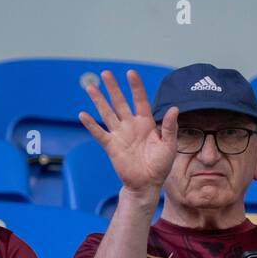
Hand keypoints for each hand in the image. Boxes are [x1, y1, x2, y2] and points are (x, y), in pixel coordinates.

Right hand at [78, 69, 179, 198]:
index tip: (130, 73)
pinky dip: (91, 124)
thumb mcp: (169, 145)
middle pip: (120, 102)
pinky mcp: (111, 146)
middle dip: (113, 88)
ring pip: (107, 113)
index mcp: (146, 123)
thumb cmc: (160, 165)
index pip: (140, 100)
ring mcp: (119, 135)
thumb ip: (169, 127)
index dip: (135, 87)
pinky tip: (83, 114)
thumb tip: (174, 108)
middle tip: (106, 73)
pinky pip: (99, 133)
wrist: (147, 184)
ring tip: (90, 87)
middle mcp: (130, 126)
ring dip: (98, 100)